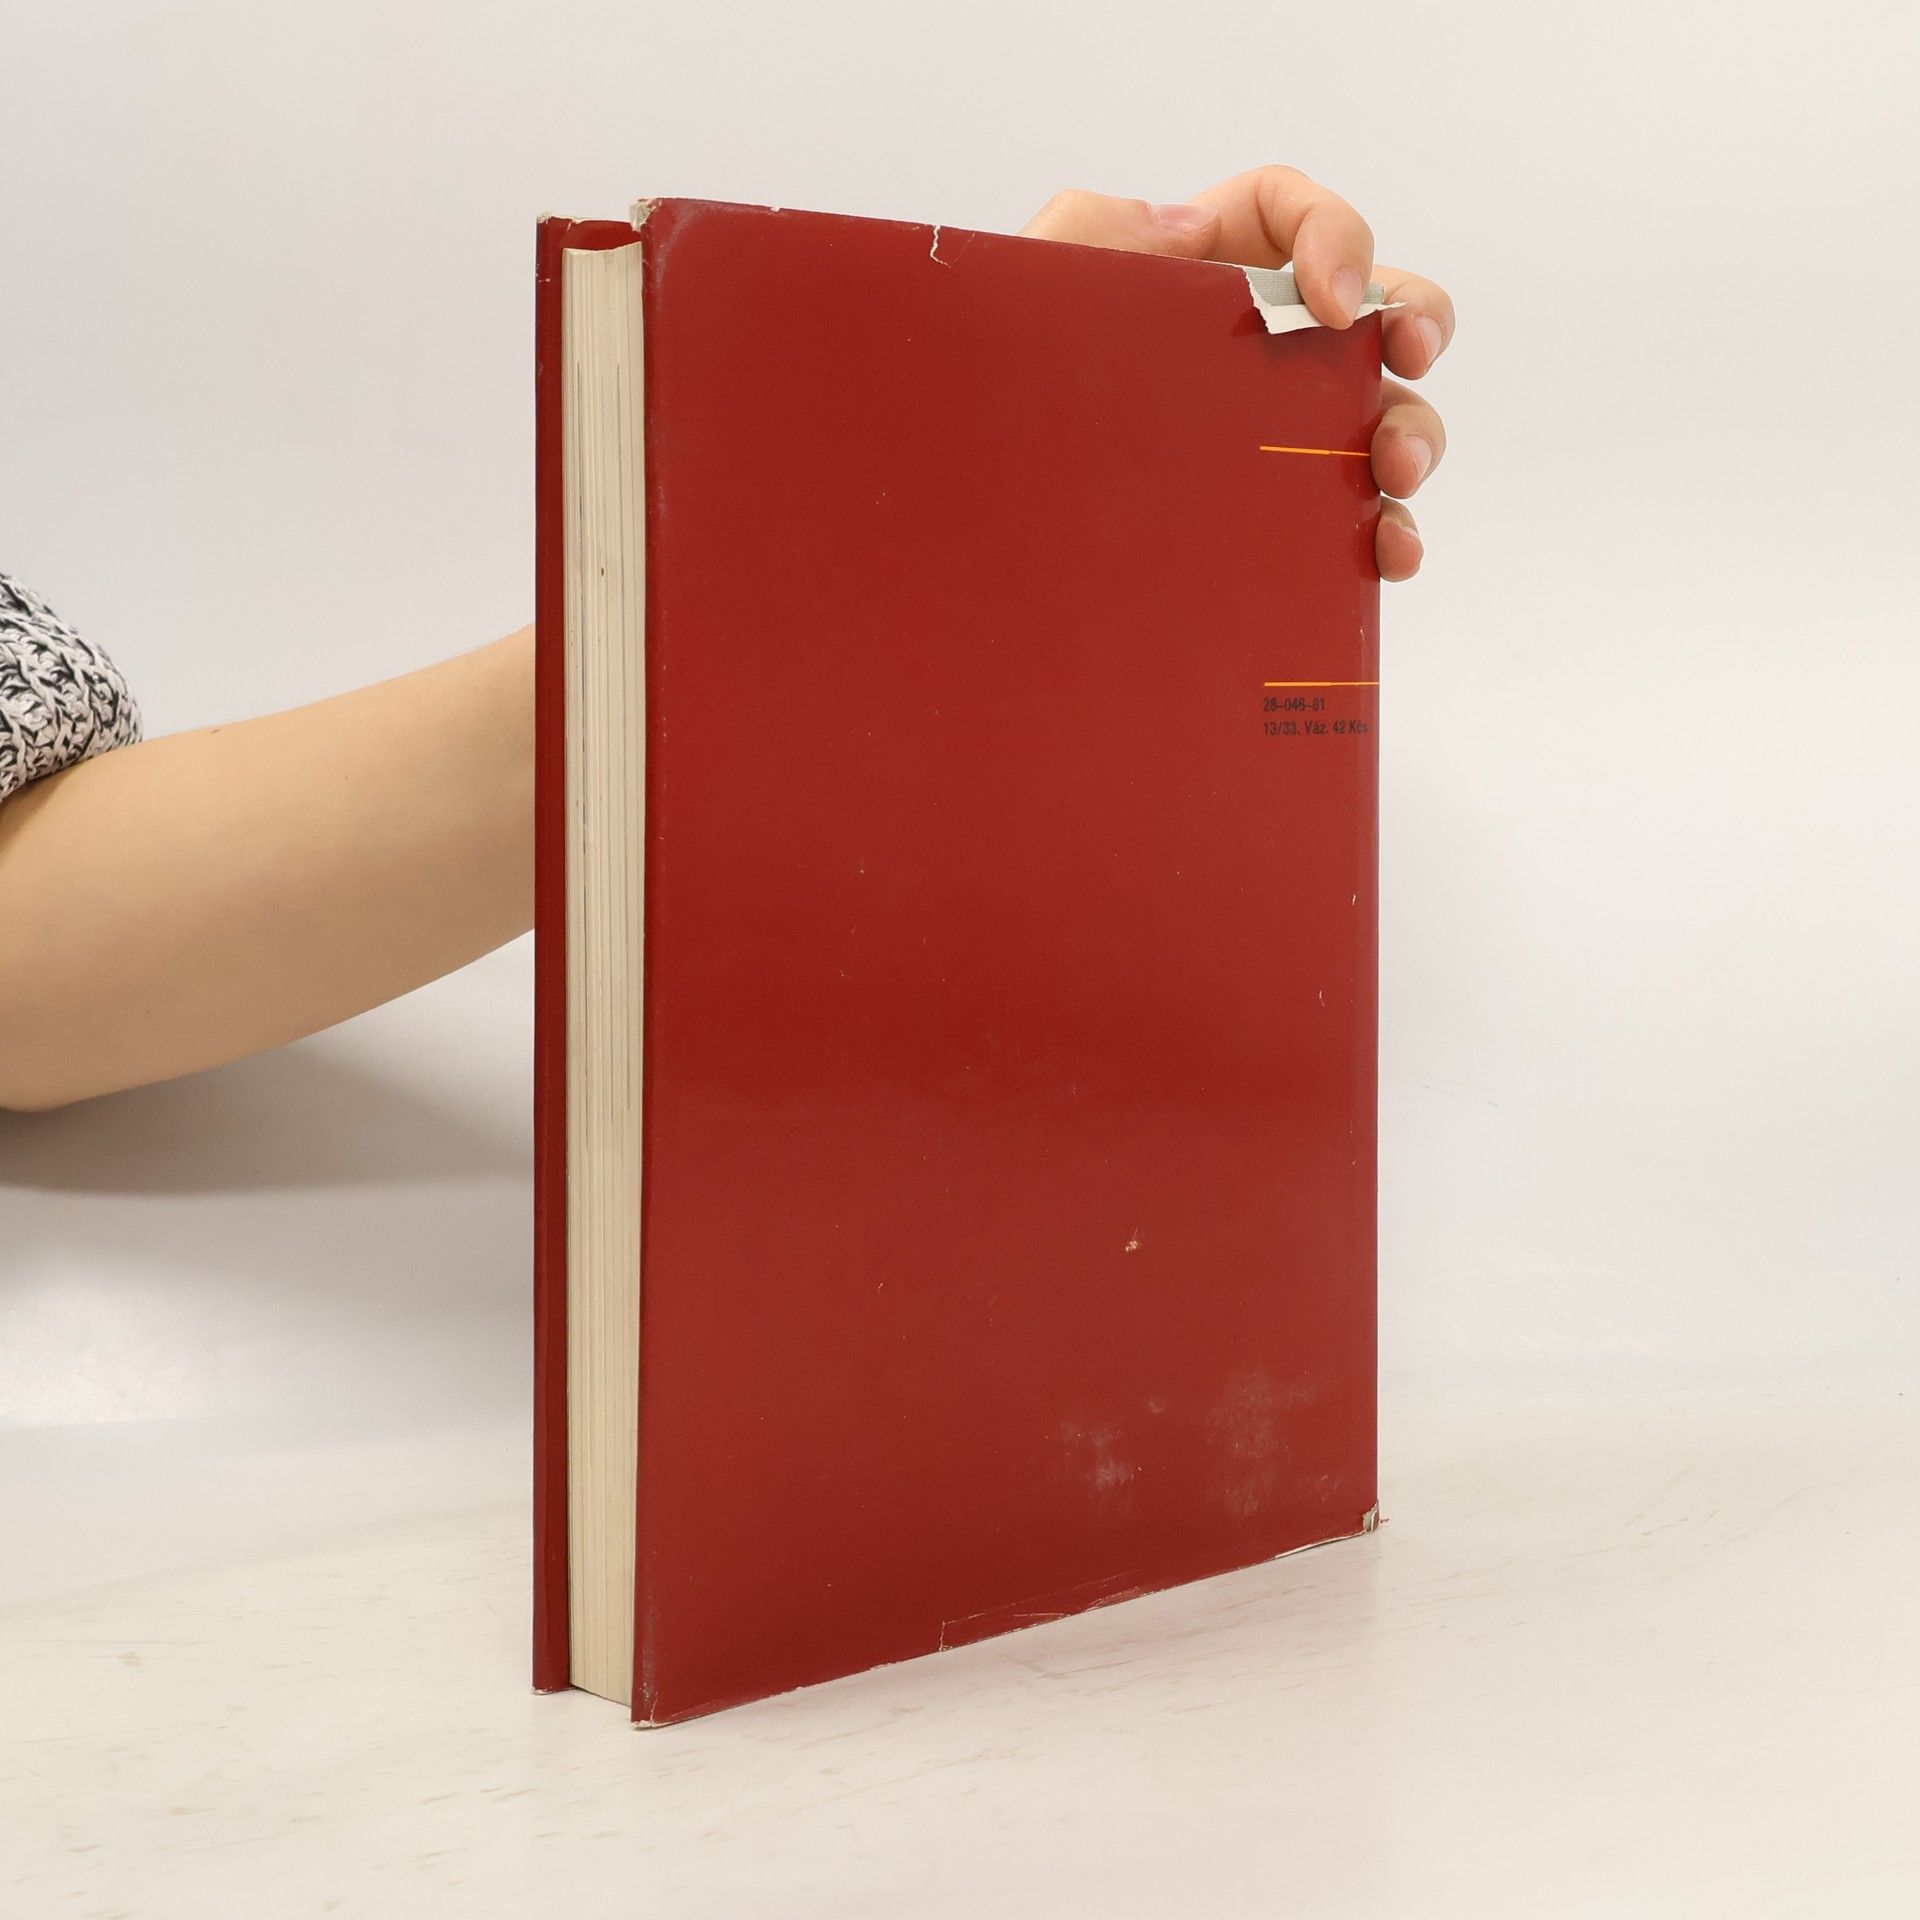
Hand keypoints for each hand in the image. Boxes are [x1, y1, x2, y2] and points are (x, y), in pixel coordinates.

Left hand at [1022, 167, 1449, 581]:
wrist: (976, 517)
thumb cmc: (993, 395)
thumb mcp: (1024, 295)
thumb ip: (1094, 232)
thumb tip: (1189, 228)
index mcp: (1202, 275)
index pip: (1294, 216)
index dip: (1337, 235)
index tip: (1332, 296)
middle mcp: (1256, 352)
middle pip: (1376, 310)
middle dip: (1415, 324)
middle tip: (1408, 357)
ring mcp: (1273, 439)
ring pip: (1382, 418)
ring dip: (1413, 434)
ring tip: (1396, 471)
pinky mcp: (1272, 521)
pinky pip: (1351, 523)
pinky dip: (1387, 536)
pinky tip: (1387, 554)